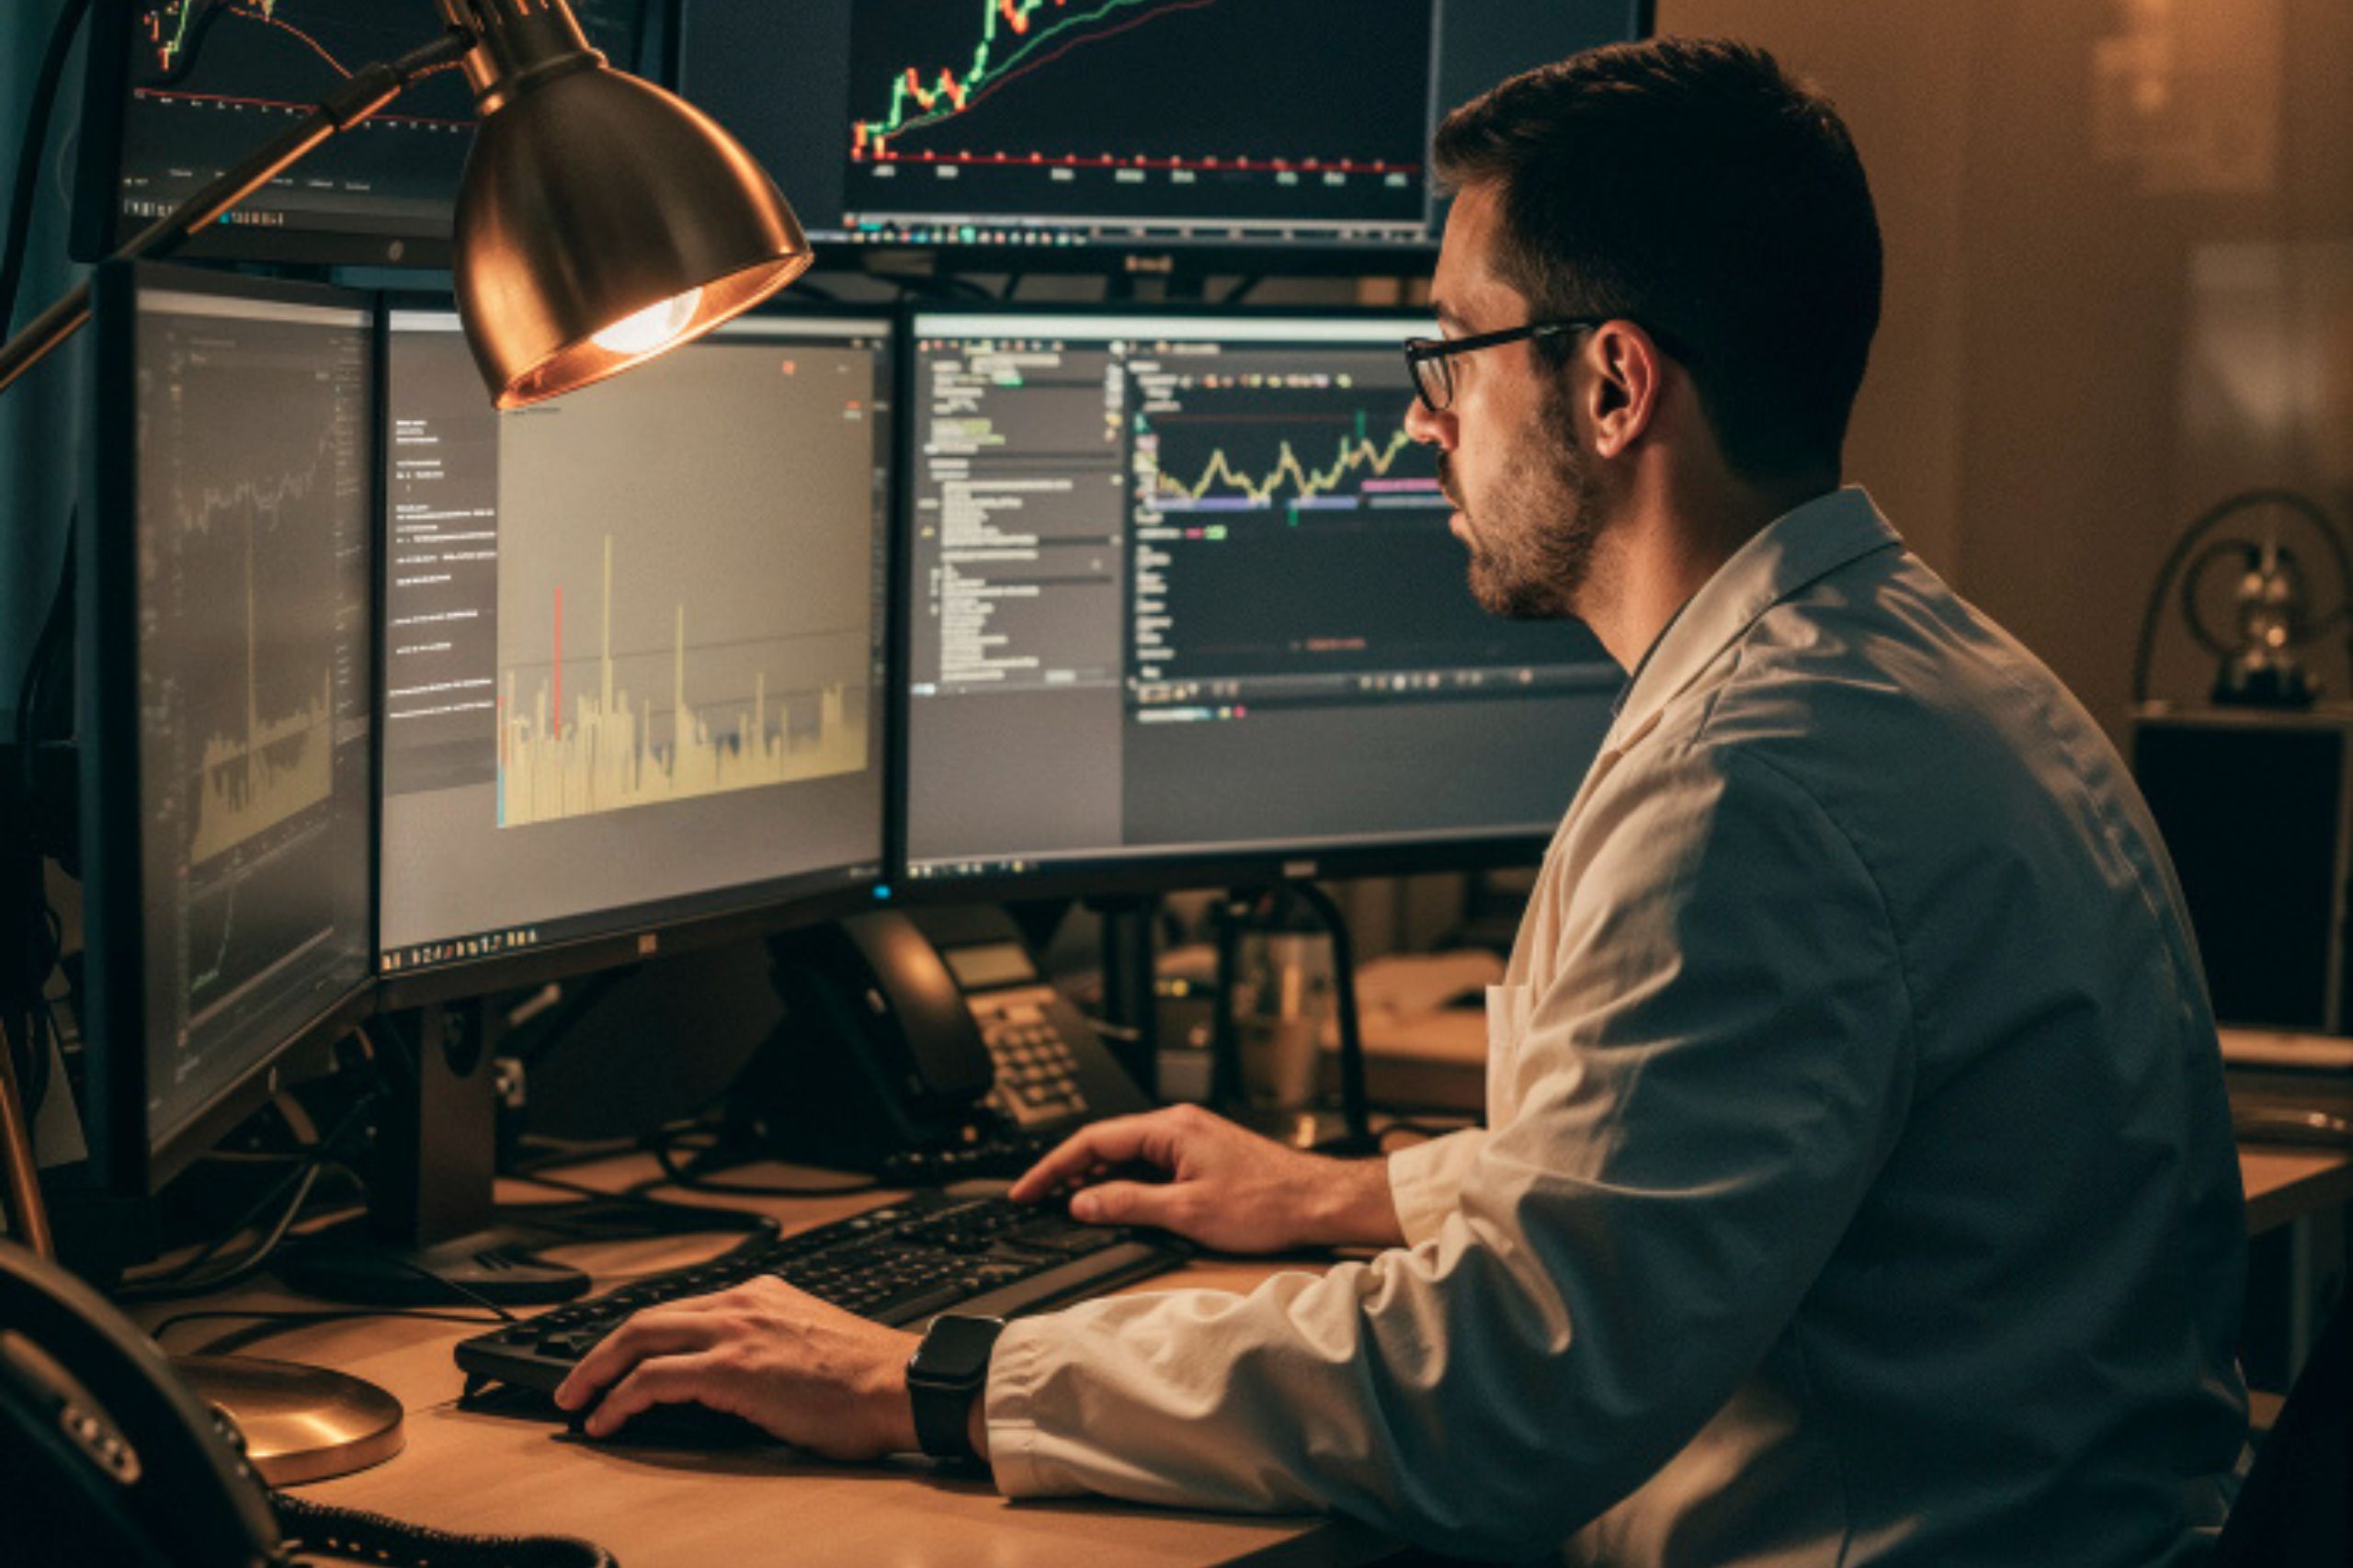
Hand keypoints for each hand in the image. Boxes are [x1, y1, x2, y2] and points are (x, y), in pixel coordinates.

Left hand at [553, 1276, 919, 1459]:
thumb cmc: (868, 1380)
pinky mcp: (733, 1369)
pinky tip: (607, 1419)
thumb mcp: (808, 1342)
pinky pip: (655, 1379)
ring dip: (597, 1371)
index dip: (638, 1335)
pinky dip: (620, 1398)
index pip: (681, 1309)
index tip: (616, 1358)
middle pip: (647, 1317)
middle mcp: (743, 1304)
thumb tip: (731, 1379)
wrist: (902, 1384)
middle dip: (600, 1349)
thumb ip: (766, 1344)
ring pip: (640, 1339)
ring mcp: (736, 1333)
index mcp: (761, 1294)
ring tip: (576, 1400)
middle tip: (574, 1380)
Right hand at [1007, 1103, 1404, 1254]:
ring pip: (1127, 1155)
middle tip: (1035, 1201)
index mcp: (1170, 1128)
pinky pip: (1149, 1165)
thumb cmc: (1268, 1202)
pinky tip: (1115, 1204)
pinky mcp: (1202, 1157)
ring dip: (1096, 1180)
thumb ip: (1129, 1203)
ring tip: (1066, 1207)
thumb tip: (1083, 1203)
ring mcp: (1191, 1140)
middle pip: (1106, 1144)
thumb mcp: (1188, 1211)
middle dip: (1067, 1173)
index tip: (1025, 1190)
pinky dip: (1124, 1183)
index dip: (1053, 1167)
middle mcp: (1177, 1126)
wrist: (1319, 1202)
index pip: (1092, 1140)